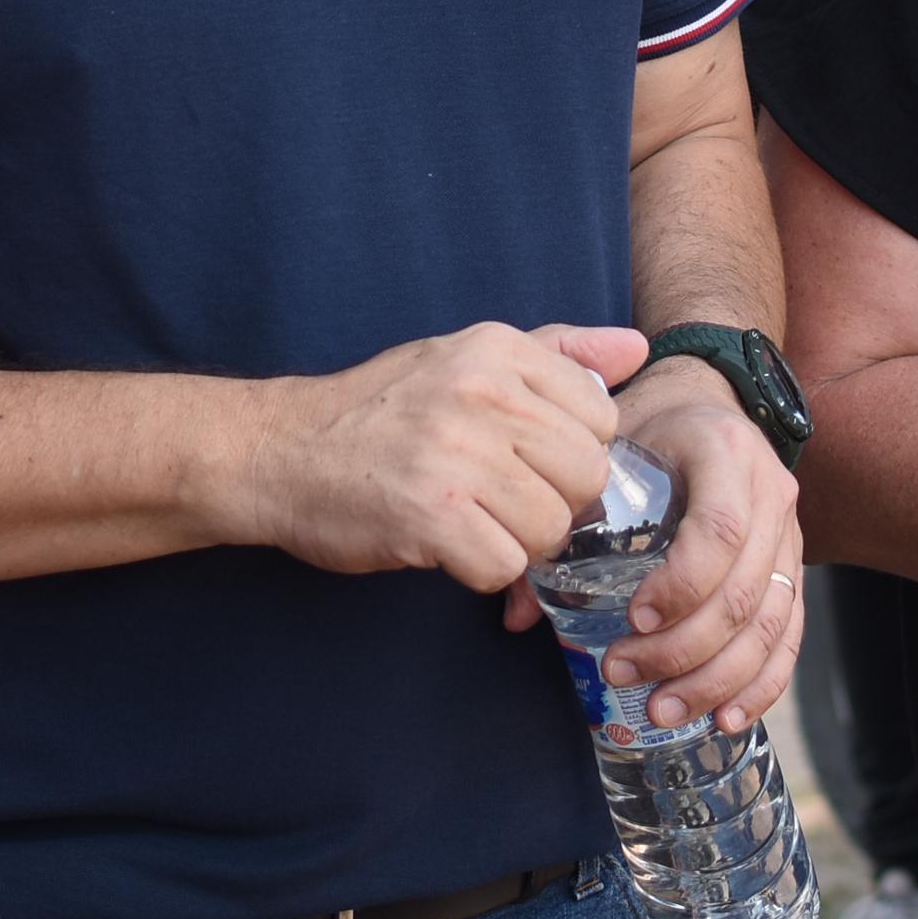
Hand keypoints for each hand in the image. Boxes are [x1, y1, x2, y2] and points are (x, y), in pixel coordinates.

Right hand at [233, 322, 644, 592]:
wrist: (279, 452)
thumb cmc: (379, 413)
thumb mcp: (464, 359)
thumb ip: (557, 353)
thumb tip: (638, 348)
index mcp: (496, 349)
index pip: (601, 413)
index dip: (574, 451)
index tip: (528, 459)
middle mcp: (480, 392)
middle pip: (586, 474)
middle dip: (554, 503)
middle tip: (501, 502)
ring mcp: (455, 454)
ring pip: (551, 527)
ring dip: (517, 542)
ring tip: (471, 522)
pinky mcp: (429, 516)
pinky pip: (503, 566)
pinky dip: (480, 570)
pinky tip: (445, 545)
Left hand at [557, 357, 801, 733]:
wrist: (703, 397)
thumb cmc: (645, 424)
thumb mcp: (605, 448)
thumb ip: (562, 519)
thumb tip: (515, 614)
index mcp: (723, 450)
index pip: (719, 530)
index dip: (681, 585)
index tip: (631, 619)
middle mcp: (771, 491)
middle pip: (744, 591)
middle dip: (685, 649)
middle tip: (625, 674)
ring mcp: (790, 532)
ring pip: (771, 622)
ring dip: (717, 678)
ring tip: (663, 709)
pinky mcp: (794, 566)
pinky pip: (791, 634)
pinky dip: (762, 682)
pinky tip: (724, 716)